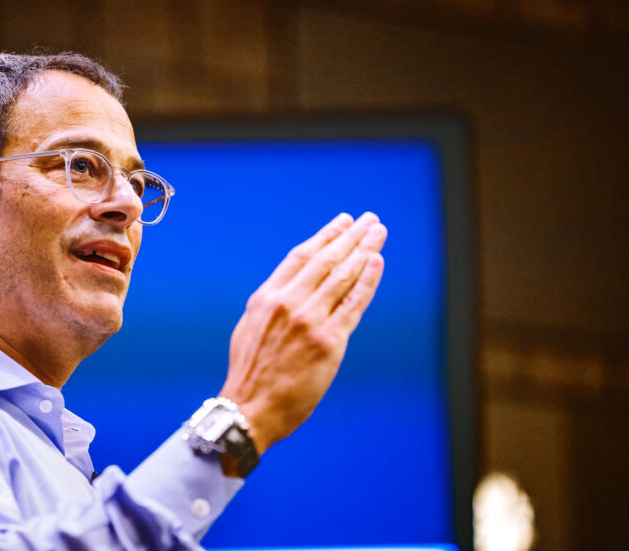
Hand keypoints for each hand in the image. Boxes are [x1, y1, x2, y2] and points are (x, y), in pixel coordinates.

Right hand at [219, 212, 386, 454]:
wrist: (249, 408)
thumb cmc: (250, 373)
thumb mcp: (251, 327)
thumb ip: (273, 304)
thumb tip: (292, 287)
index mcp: (266, 297)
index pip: (302, 256)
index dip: (325, 236)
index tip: (343, 222)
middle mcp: (288, 303)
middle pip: (327, 260)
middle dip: (352, 236)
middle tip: (370, 220)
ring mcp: (309, 321)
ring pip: (342, 276)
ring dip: (364, 250)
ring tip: (378, 233)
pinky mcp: (328, 342)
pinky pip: (353, 304)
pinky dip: (367, 281)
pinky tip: (377, 262)